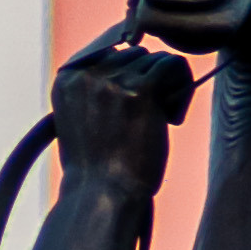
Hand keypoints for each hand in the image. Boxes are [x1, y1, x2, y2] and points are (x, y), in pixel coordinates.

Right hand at [52, 40, 195, 198]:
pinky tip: (173, 119)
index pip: (108, 50)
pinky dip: (183, 87)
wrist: (104, 198)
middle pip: (133, 54)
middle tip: (149, 118)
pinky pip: (174, 65)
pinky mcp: (141, 89)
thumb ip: (96, 89)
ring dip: (166, 88)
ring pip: (156, 59)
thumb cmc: (97, 170)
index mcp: (67, 79)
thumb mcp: (82, 121)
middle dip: (147, 80)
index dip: (128, 74)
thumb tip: (131, 55)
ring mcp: (113, 80)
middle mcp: (87, 74)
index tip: (131, 107)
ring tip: (160, 122)